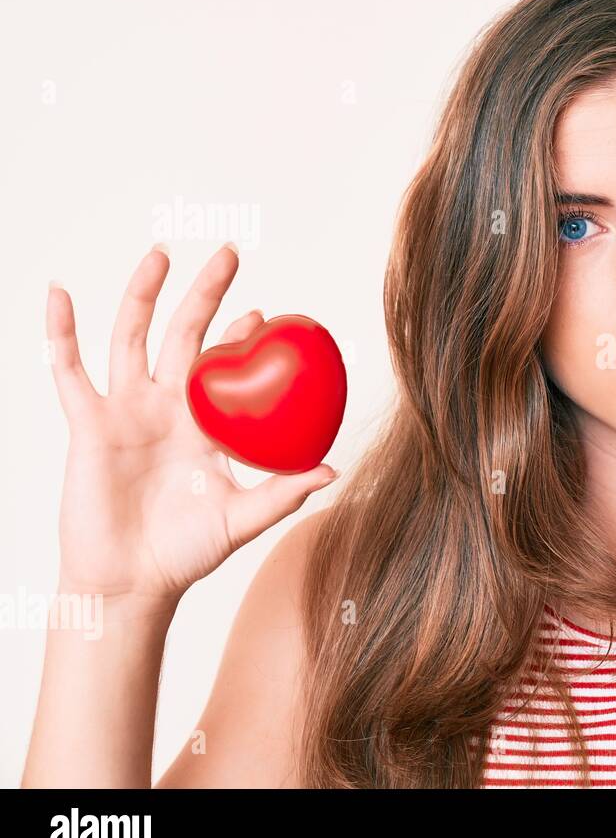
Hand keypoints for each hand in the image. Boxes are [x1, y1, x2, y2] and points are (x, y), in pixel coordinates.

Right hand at [46, 242, 338, 602]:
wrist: (130, 583)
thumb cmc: (186, 554)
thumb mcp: (243, 519)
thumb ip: (285, 493)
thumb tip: (334, 471)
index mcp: (205, 426)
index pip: (225, 367)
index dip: (243, 337)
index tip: (267, 314)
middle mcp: (166, 409)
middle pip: (185, 335)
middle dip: (205, 293)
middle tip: (229, 255)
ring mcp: (125, 412)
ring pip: (132, 338)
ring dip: (144, 294)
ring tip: (162, 253)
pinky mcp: (88, 425)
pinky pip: (68, 370)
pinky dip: (61, 331)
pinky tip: (59, 293)